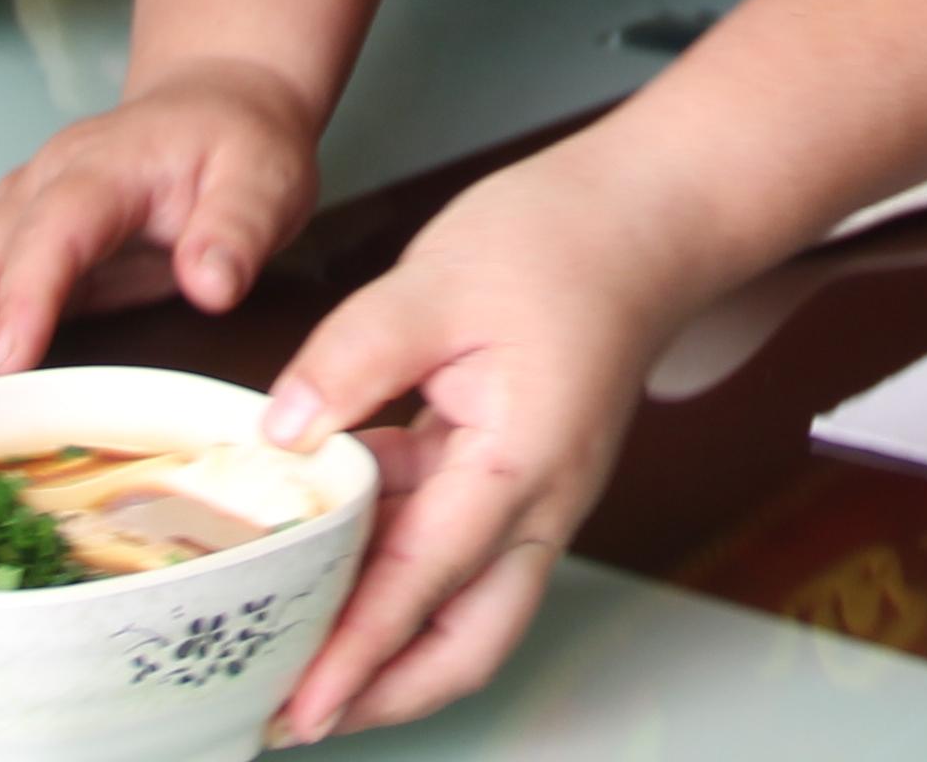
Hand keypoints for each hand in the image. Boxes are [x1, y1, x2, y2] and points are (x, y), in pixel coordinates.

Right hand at [0, 61, 321, 395]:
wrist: (217, 102)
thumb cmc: (239, 144)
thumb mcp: (265, 177)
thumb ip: (238, 227)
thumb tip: (212, 283)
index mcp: (105, 167)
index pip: (56, 229)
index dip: (26, 293)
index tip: (6, 358)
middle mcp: (45, 182)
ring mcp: (20, 206)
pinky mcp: (13, 236)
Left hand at [252, 151, 698, 743]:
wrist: (645, 214)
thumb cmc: (563, 241)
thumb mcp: (437, 283)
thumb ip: (351, 360)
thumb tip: (281, 433)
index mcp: (521, 467)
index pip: (424, 589)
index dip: (354, 658)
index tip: (296, 711)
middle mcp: (537, 503)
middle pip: (465, 644)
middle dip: (381, 693)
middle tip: (291, 712)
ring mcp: (530, 494)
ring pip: (455, 601)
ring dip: (379, 628)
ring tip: (287, 634)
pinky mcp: (512, 472)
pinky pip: (447, 540)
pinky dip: (387, 556)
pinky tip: (322, 530)